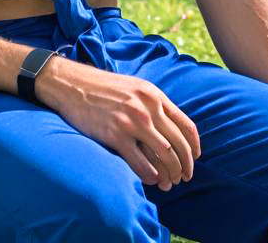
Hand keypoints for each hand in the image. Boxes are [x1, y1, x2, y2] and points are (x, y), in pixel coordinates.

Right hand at [34, 57, 200, 191]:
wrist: (72, 84)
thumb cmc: (103, 89)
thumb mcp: (134, 88)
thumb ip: (153, 105)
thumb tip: (169, 128)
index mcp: (154, 95)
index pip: (186, 125)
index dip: (194, 147)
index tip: (194, 159)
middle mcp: (147, 108)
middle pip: (179, 144)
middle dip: (185, 165)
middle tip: (184, 177)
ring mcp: (132, 121)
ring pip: (165, 155)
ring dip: (170, 173)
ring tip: (169, 183)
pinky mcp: (115, 135)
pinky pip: (141, 163)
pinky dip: (150, 176)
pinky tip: (150, 180)